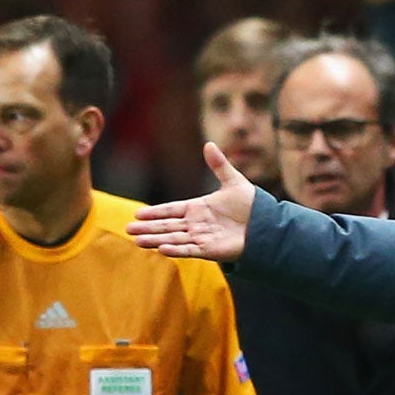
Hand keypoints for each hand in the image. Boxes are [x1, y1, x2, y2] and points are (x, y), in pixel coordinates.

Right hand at [129, 144, 256, 261]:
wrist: (267, 225)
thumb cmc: (251, 205)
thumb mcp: (233, 181)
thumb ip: (219, 165)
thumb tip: (208, 144)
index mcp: (198, 208)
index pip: (172, 210)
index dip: (156, 212)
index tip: (138, 214)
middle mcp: (197, 224)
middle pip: (167, 226)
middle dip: (148, 228)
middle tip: (128, 229)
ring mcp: (202, 238)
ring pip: (174, 238)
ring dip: (155, 239)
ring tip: (137, 240)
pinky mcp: (211, 250)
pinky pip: (190, 249)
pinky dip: (176, 249)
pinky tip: (161, 248)